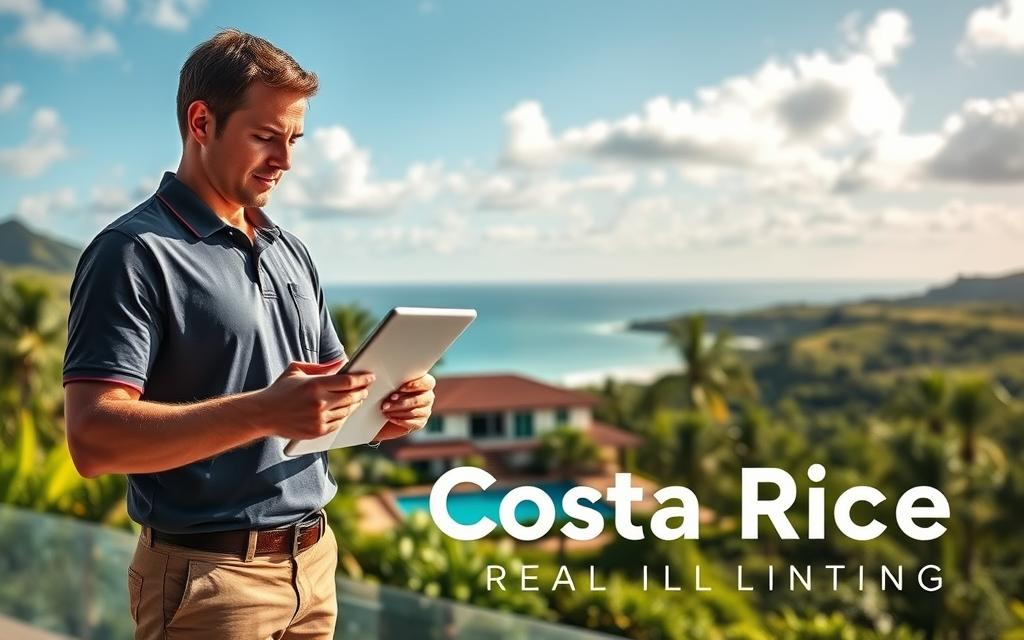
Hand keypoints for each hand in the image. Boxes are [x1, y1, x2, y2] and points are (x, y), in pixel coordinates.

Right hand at [255, 359, 375, 440]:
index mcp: (315, 384)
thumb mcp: (297, 370)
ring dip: (356, 404)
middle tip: (366, 388)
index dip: (363, 379)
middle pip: (351, 396)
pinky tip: (346, 410)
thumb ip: (322, 366)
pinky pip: (339, 423)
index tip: (370, 377)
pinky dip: (345, 416)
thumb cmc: (280, 389)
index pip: (348, 381)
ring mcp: (319, 419)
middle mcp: (319, 402)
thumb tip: (342, 362)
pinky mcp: (317, 431)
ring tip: (358, 398)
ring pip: (347, 411)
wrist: (263, 414)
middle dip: (362, 391)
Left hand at [371, 374, 435, 443]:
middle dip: (401, 402)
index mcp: (424, 383)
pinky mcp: (421, 422)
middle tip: (386, 404)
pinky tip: (391, 418)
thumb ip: (390, 380)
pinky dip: (401, 421)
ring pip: (415, 412)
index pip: (427, 383)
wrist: (382, 415)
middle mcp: (427, 396)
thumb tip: (378, 376)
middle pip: (419, 399)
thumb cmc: (386, 395)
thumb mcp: (388, 385)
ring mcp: (426, 410)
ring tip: (385, 411)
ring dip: (398, 412)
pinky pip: (413, 423)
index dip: (415, 385)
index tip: (400, 388)